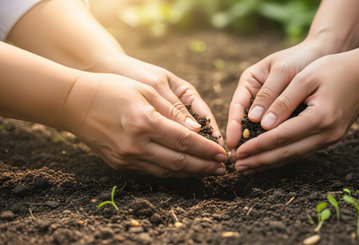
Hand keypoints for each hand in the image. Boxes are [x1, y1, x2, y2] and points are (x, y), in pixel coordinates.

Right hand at [62, 72, 226, 177]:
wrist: (73, 103)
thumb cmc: (111, 89)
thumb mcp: (145, 90)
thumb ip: (172, 110)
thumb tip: (197, 129)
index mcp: (144, 122)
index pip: (185, 141)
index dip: (206, 149)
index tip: (222, 153)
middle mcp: (136, 144)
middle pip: (179, 161)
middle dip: (204, 166)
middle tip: (222, 169)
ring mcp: (126, 157)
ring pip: (167, 170)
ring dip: (191, 172)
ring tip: (208, 172)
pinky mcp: (119, 164)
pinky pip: (152, 171)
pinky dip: (171, 171)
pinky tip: (184, 169)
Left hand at [234, 51, 358, 173]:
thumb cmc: (334, 69)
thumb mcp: (305, 78)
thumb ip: (283, 100)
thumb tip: (263, 125)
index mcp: (320, 118)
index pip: (281, 137)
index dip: (257, 146)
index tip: (238, 152)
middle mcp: (327, 134)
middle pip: (287, 153)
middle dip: (260, 161)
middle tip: (239, 167)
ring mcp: (331, 139)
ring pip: (294, 155)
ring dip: (270, 162)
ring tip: (249, 167)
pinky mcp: (330, 138)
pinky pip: (302, 150)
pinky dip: (283, 156)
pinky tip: (269, 158)